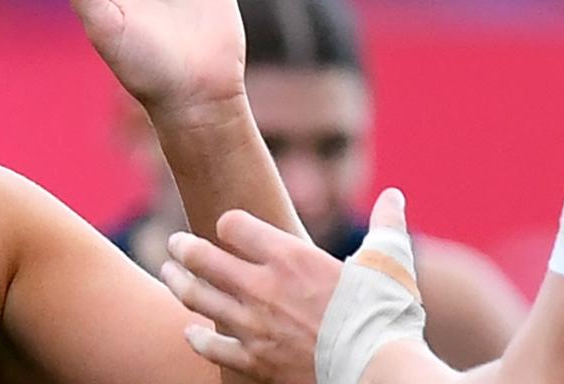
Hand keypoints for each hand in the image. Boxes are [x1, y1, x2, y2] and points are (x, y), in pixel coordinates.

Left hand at [159, 189, 409, 383]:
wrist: (379, 374)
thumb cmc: (387, 318)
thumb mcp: (390, 264)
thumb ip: (386, 226)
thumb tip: (393, 198)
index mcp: (289, 257)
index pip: (233, 225)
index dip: (228, 223)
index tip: (226, 226)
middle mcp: (262, 287)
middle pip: (201, 257)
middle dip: (183, 247)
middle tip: (174, 243)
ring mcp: (253, 325)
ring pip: (195, 298)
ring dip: (177, 283)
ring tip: (169, 274)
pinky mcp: (254, 361)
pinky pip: (211, 346)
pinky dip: (197, 337)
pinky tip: (191, 331)